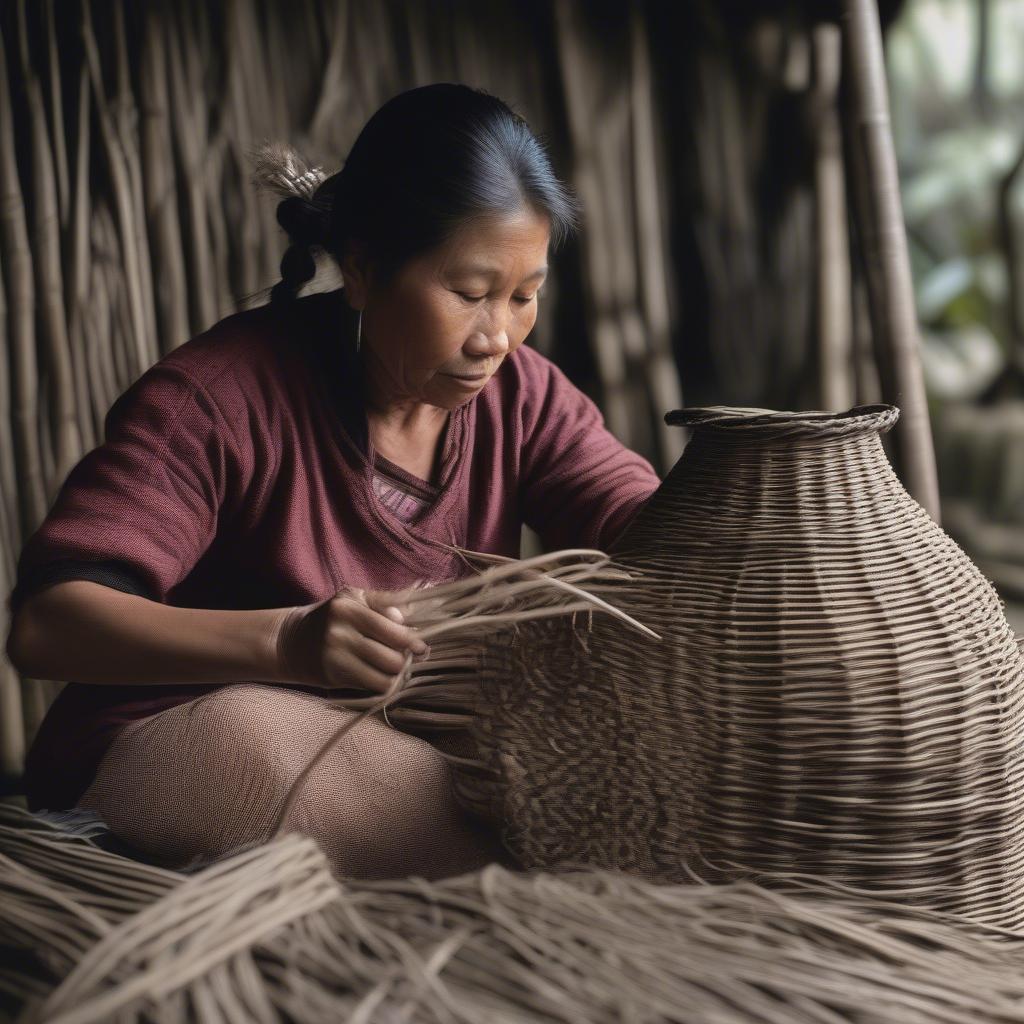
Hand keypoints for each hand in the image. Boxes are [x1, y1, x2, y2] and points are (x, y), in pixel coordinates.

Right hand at [274, 588, 428, 692]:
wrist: (291, 641)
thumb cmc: (333, 618)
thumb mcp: (355, 599)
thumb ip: (386, 602)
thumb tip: (416, 616)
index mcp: (350, 606)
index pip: (396, 627)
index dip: (415, 639)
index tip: (420, 646)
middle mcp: (341, 629)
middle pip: (395, 654)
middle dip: (407, 659)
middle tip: (408, 658)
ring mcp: (335, 654)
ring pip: (387, 673)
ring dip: (397, 674)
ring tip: (393, 667)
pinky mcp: (332, 675)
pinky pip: (373, 686)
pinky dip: (383, 684)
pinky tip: (379, 676)